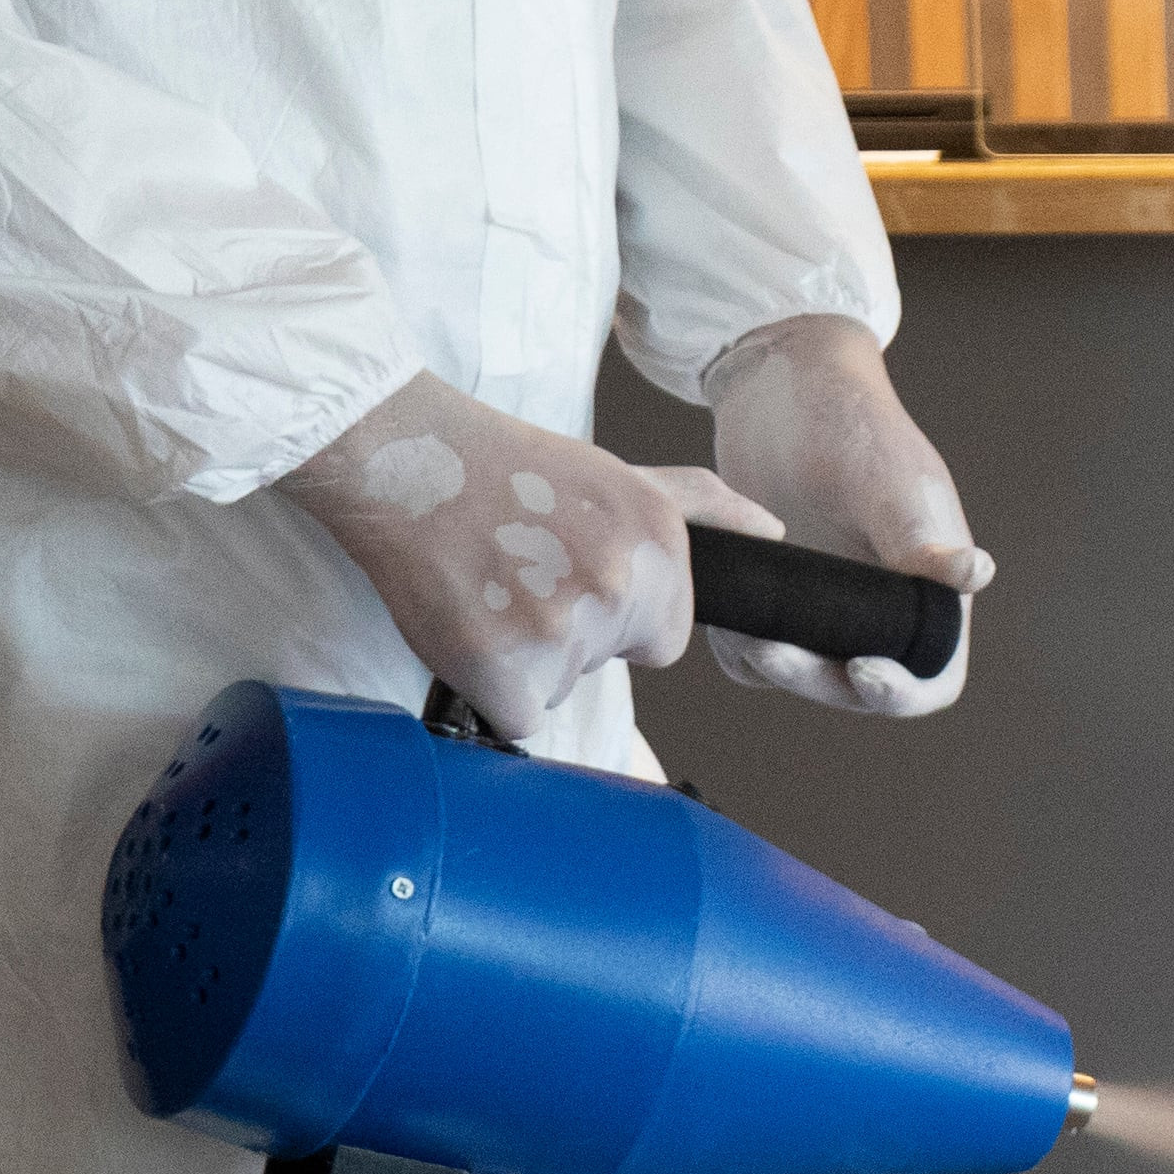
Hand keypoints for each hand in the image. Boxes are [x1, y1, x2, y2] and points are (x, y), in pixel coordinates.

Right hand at [279, 373, 694, 742]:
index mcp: (661, 545)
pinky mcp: (506, 669)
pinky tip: (466, 622)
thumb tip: (771, 530)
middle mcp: (622, 586)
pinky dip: (486, 686)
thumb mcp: (618, 474)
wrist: (402, 456)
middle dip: (564, 633)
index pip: (662, 640)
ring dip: (521, 656)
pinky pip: (515, 717)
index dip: (611, 618)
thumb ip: (700, 507)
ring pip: (557, 687)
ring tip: (485, 584)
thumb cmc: (501, 467)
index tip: (563, 570)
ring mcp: (563, 629)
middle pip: (605, 661)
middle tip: (515, 571)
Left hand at [702, 314, 990, 716]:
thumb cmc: (852, 424)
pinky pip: (753, 650)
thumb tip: (976, 575)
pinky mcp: (777, 597)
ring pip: (802, 674)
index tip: (862, 671)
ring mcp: (825, 607)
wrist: (779, 386)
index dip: (903, 691)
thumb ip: (921, 540)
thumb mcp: (888, 483)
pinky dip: (738, 642)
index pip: (931, 676)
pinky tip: (727, 607)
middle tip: (772, 648)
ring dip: (772, 664)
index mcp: (929, 593)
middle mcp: (880, 611)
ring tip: (744, 623)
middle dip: (816, 678)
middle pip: (857, 688)